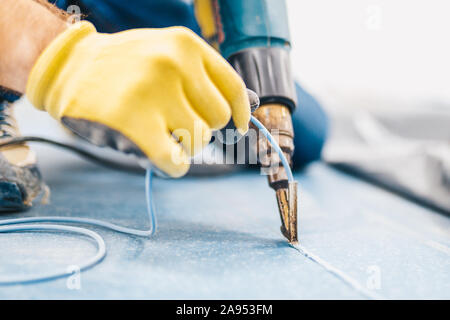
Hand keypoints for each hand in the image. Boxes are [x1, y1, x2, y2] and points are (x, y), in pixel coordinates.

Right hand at [26, 21, 250, 176]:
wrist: (66, 67)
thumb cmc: (124, 67)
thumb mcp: (165, 55)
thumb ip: (202, 78)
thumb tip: (247, 109)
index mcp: (186, 45)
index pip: (231, 88)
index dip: (240, 113)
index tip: (239, 127)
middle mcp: (173, 63)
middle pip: (217, 120)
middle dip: (199, 127)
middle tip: (171, 121)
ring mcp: (153, 92)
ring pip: (198, 142)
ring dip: (181, 145)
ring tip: (155, 130)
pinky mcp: (132, 122)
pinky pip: (176, 162)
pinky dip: (173, 165)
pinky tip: (160, 155)